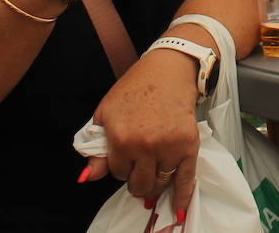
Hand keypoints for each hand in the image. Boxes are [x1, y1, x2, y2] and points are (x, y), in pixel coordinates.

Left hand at [81, 50, 201, 215]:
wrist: (169, 70)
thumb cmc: (136, 88)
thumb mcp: (106, 114)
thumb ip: (97, 150)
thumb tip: (89, 178)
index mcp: (120, 138)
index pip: (117, 173)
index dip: (121, 167)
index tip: (126, 157)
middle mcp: (144, 146)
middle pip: (139, 184)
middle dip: (137, 181)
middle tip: (140, 170)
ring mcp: (168, 146)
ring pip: (159, 183)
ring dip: (155, 185)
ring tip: (154, 177)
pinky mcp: (189, 144)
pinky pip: (186, 178)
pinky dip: (183, 196)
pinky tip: (180, 208)